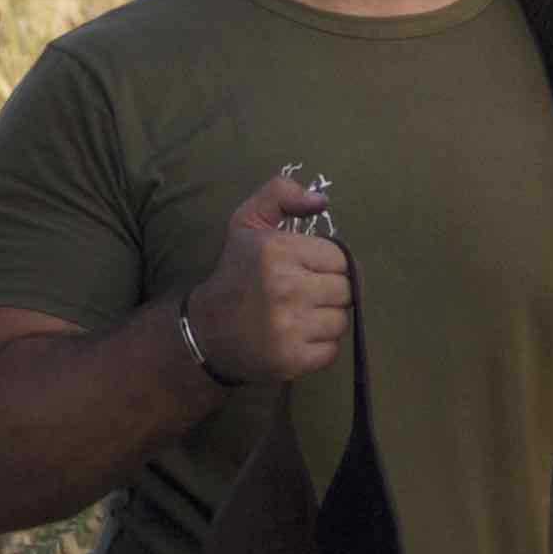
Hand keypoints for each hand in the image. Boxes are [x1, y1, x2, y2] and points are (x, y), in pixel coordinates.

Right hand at [182, 169, 349, 390]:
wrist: (206, 331)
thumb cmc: (235, 273)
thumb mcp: (247, 222)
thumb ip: (280, 194)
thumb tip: (322, 200)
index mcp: (278, 250)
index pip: (339, 257)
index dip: (326, 264)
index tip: (305, 270)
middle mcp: (286, 287)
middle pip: (346, 289)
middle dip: (329, 291)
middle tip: (303, 295)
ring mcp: (290, 327)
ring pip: (341, 320)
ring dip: (326, 319)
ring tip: (300, 316)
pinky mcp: (293, 359)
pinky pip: (332, 349)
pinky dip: (320, 346)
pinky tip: (297, 337)